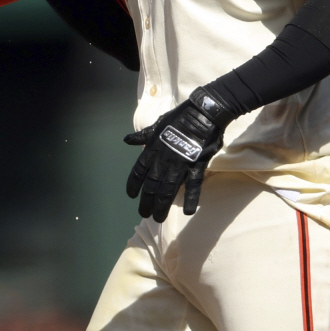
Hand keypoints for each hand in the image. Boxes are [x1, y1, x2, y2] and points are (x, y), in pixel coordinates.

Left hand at [124, 86, 236, 221]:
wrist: (203, 113)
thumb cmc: (179, 117)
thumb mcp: (156, 125)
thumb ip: (142, 136)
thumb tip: (126, 140)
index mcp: (152, 149)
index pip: (138, 171)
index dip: (133, 184)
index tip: (131, 195)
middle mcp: (163, 159)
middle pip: (151, 185)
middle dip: (146, 201)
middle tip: (145, 213)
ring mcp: (180, 164)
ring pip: (168, 189)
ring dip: (162, 205)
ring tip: (158, 218)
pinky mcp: (197, 165)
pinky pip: (194, 185)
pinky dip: (191, 199)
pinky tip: (188, 211)